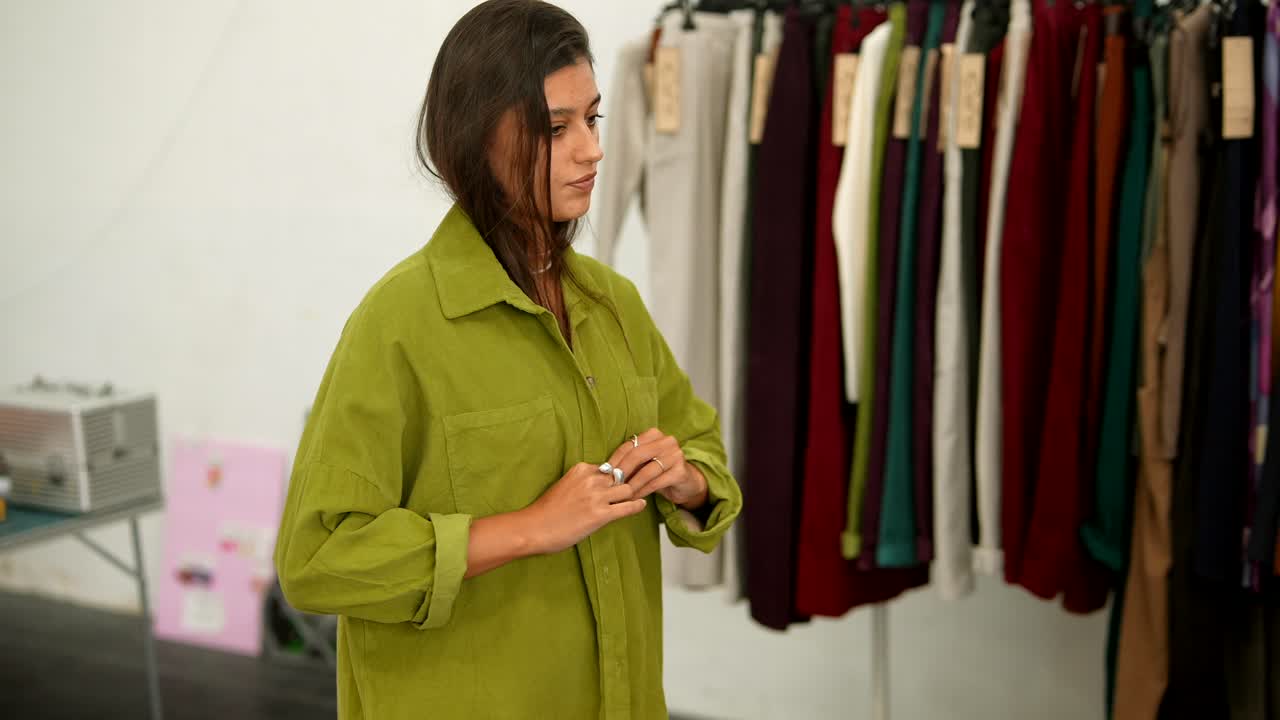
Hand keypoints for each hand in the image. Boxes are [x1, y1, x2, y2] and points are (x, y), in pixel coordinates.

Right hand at [521, 462, 646, 554]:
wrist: (533, 528)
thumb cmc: (546, 511)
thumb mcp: (564, 485)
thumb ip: (582, 482)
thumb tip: (599, 487)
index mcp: (581, 469)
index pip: (608, 467)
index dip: (615, 477)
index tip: (621, 480)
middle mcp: (591, 479)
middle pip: (620, 476)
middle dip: (626, 483)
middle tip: (633, 489)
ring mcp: (597, 496)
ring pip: (628, 489)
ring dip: (631, 495)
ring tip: (635, 499)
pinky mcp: (601, 514)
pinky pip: (628, 507)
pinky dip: (637, 506)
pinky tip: (641, 506)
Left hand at [605, 429, 708, 509]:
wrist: (686, 483)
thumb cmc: (660, 472)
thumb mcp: (644, 463)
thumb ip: (629, 462)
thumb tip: (604, 470)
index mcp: (654, 435)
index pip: (629, 445)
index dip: (615, 459)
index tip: (604, 472)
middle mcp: (667, 441)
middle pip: (637, 455)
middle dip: (622, 471)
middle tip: (611, 484)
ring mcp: (676, 455)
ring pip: (646, 471)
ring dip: (631, 484)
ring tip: (621, 494)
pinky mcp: (680, 471)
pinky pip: (656, 483)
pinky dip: (643, 491)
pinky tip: (634, 498)